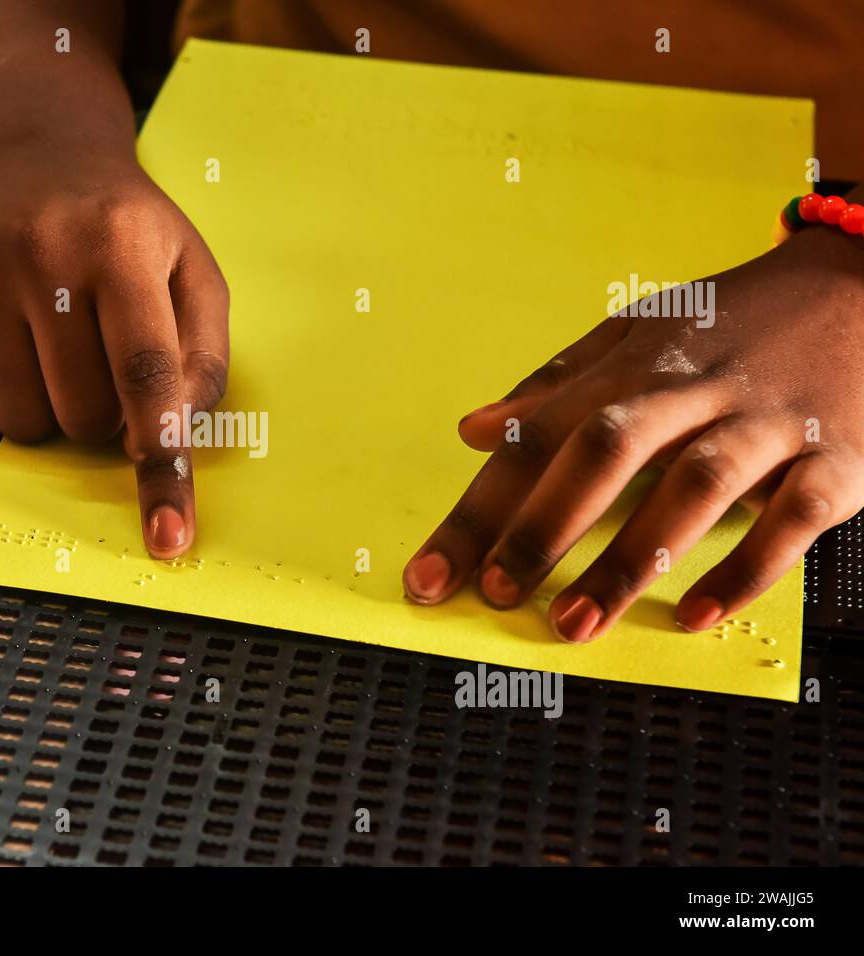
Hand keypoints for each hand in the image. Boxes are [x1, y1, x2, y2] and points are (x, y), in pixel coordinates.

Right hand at [0, 146, 228, 559]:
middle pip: (81, 414)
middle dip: (99, 413)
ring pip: (18, 422)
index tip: (168, 532)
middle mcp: (42, 246)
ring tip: (46, 338)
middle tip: (94, 352)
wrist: (29, 154)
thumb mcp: (190, 272)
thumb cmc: (121, 231)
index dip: (160, 458)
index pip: (147, 372)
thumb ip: (204, 354)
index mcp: (123, 242)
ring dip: (43, 407)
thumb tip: (178, 429)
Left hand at [402, 225, 863, 640]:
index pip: (536, 437)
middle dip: (542, 526)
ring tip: (573, 626)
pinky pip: (793, 516)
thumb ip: (552, 387)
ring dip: (628, 558)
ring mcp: (763, 422)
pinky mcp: (836, 456)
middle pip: (604, 449)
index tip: (429, 574)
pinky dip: (745, 567)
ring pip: (692, 484)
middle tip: (493, 595)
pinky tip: (693, 615)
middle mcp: (689, 389)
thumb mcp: (632, 334)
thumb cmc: (727, 323)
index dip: (479, 508)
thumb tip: (473, 429)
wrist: (860, 282)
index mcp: (629, 366)